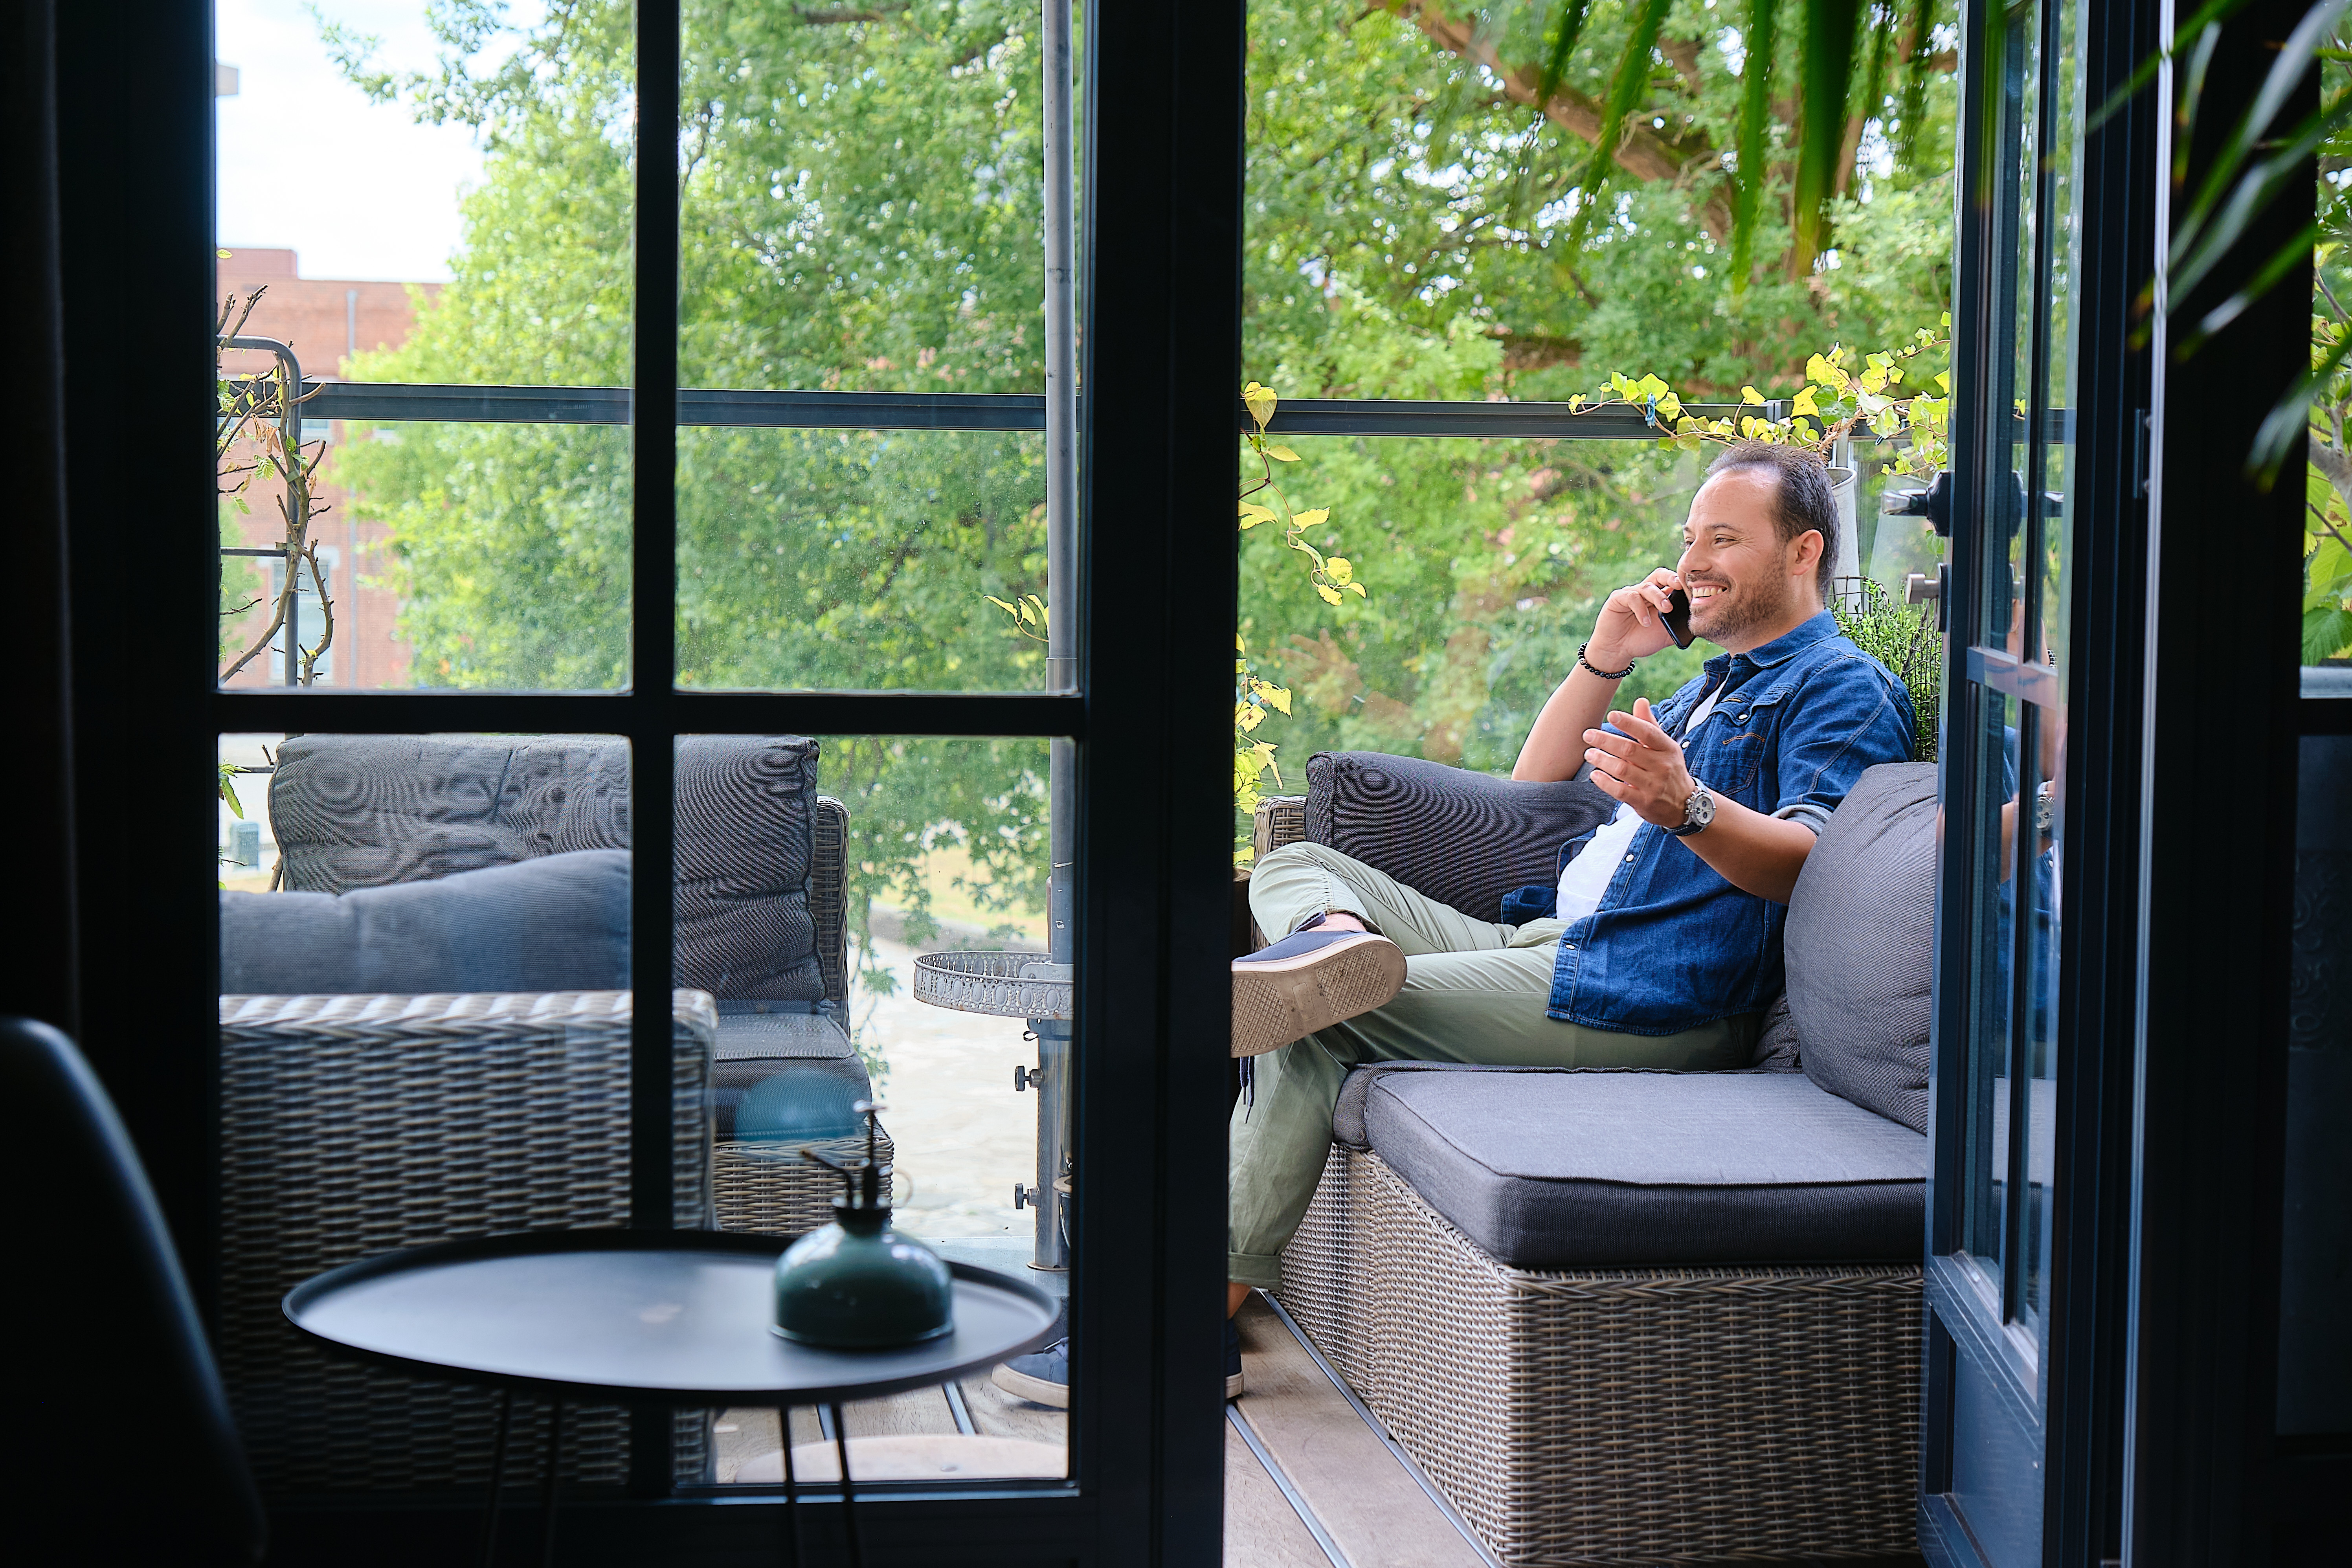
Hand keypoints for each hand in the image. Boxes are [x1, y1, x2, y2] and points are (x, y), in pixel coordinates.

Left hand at [1583, 698, 1697, 828]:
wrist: (1684, 804)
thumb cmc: (1669, 769)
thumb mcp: (1665, 747)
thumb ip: (1649, 725)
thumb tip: (1640, 701)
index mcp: (1668, 748)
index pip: (1648, 732)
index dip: (1629, 723)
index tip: (1612, 715)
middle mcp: (1662, 766)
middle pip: (1629, 750)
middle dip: (1606, 741)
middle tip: (1588, 734)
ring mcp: (1653, 785)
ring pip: (1622, 770)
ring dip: (1602, 760)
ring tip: (1589, 753)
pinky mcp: (1643, 802)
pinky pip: (1620, 791)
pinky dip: (1605, 782)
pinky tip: (1594, 774)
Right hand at [1584, 568, 1684, 670]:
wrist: (1618, 651)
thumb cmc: (1641, 640)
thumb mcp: (1667, 633)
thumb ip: (1681, 626)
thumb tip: (1701, 621)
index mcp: (1658, 596)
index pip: (1671, 581)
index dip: (1682, 583)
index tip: (1694, 590)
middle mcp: (1645, 591)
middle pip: (1659, 574)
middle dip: (1671, 578)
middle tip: (1681, 587)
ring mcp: (1630, 593)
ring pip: (1647, 586)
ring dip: (1659, 597)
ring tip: (1667, 610)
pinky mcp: (1617, 598)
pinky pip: (1631, 597)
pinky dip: (1641, 609)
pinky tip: (1646, 623)